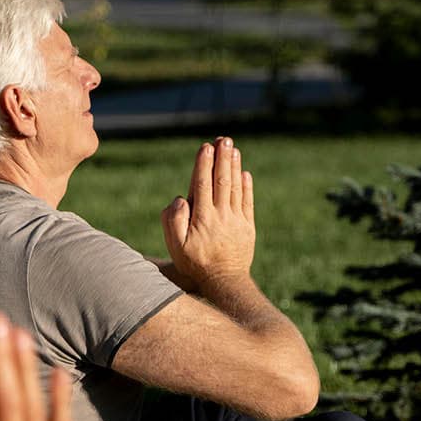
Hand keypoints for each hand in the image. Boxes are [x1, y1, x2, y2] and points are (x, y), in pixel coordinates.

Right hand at [161, 136, 255, 288]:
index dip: (204, 164)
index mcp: (202, 218)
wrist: (223, 281)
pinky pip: (248, 202)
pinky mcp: (247, 226)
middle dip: (222, 158)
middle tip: (224, 140)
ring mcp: (236, 220)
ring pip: (235, 188)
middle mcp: (221, 215)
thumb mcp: (176, 247)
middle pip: (221, 181)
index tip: (206, 147)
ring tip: (233, 149)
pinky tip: (245, 173)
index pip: (202, 185)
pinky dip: (246, 186)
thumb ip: (173, 221)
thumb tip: (181, 198)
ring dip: (234, 167)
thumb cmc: (195, 264)